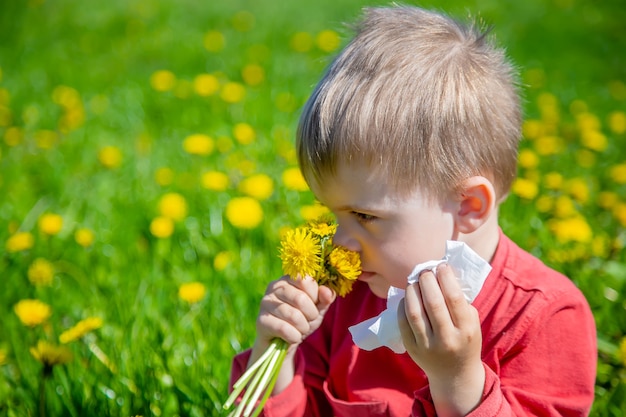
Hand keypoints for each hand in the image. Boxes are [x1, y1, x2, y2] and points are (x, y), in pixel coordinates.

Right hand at [255, 275, 335, 350]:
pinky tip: (293, 337)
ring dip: (304, 327)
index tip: (314, 304)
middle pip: (300, 299)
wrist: (283, 342)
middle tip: (309, 320)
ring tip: (301, 329)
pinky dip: (294, 337)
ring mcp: (265, 302)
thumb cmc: (302, 320)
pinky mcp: (261, 320)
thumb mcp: (317, 308)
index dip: (315, 296)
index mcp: (289, 278)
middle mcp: (274, 286)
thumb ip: (325, 298)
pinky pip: (283, 329)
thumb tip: (327, 291)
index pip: (306, 280)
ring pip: (293, 316)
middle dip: (311, 314)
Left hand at [397, 263, 484, 416]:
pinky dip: (403, 305)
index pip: (454, 299)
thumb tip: (441, 275)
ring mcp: (427, 345)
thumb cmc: (464, 340)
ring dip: (412, 291)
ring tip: (414, 281)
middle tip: (424, 270)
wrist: (454, 375)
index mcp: (466, 330)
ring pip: (414, 312)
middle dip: (427, 281)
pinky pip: (403, 322)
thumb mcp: (472, 324)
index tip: (441, 266)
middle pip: (433, 303)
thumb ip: (460, 302)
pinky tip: (407, 297)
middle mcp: (447, 339)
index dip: (446, 278)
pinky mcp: (412, 348)